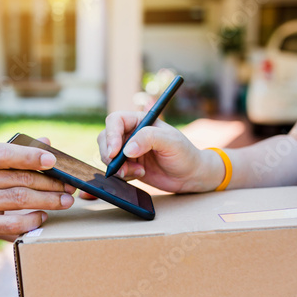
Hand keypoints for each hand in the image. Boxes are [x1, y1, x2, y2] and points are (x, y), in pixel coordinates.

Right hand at [0, 140, 75, 247]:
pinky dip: (34, 219)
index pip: (7, 154)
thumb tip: (46, 141)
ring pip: (22, 199)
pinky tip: (44, 216)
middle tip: (70, 186)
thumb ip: (16, 152)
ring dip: (49, 200)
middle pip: (21, 179)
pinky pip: (15, 222)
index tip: (53, 160)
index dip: (32, 156)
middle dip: (51, 183)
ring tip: (65, 201)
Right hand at [99, 111, 216, 192]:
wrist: (190, 176)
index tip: (115, 152)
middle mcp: (131, 134)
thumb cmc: (184, 153)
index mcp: (139, 121)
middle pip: (105, 138)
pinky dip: (123, 175)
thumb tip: (127, 149)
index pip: (115, 121)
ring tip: (138, 171)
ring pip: (108, 155)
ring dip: (117, 166)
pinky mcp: (129, 166)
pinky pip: (115, 169)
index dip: (111, 135)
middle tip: (120, 167)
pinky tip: (140, 174)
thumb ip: (149, 139)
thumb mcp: (170, 142)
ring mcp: (128, 150)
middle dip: (109, 154)